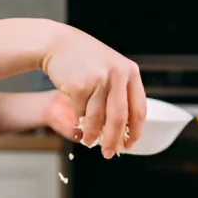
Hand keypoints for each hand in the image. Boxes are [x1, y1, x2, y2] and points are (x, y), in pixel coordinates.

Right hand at [41, 25, 146, 158]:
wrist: (58, 43)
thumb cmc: (85, 60)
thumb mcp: (111, 68)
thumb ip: (121, 92)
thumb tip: (125, 130)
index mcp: (130, 72)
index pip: (139, 109)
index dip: (135, 132)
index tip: (129, 145)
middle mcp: (118, 74)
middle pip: (120, 118)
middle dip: (114, 140)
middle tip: (109, 154)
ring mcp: (99, 79)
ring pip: (98, 119)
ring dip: (93, 136)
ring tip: (89, 142)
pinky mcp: (80, 86)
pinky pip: (81, 113)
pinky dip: (80, 120)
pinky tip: (79, 121)